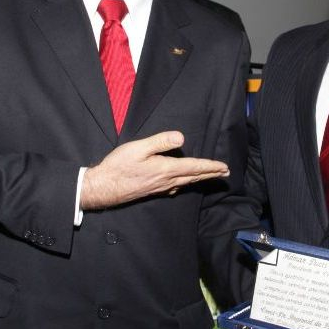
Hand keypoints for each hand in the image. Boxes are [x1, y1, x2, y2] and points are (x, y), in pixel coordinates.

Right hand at [80, 131, 229, 209]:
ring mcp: (160, 187)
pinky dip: (185, 184)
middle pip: (194, 177)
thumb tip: (181, 138)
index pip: (194, 167)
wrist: (103, 187)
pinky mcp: (153, 190)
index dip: (210, 166)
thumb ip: (160, 142)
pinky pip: (175, 188)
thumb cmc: (119, 165)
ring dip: (200, 179)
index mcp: (166, 169)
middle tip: (225, 173)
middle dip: (211, 174)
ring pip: (186, 183)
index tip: (224, 167)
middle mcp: (166, 180)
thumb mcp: (138, 148)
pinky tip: (184, 184)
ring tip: (211, 176)